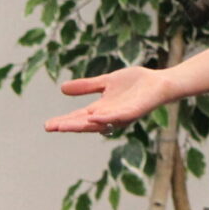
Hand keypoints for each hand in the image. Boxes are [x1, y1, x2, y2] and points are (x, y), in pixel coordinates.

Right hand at [43, 66, 175, 134]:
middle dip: (68, 125)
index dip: (64, 121)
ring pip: (100, 123)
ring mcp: (122, 115)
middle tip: (50, 127)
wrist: (161, 82)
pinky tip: (95, 117)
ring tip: (64, 125)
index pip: (79, 117)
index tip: (47, 125)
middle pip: (86, 123)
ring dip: (82, 124)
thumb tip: (62, 88)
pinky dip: (107, 118)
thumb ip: (87, 86)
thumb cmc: (136, 83)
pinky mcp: (135, 111)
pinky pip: (119, 116)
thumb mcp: (106, 82)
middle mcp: (110, 116)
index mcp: (102, 110)